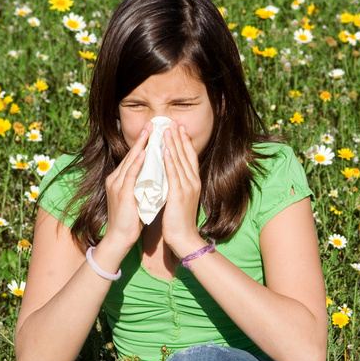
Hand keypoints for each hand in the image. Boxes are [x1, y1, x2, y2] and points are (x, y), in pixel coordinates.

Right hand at [103, 123, 152, 248]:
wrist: (120, 238)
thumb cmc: (132, 220)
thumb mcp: (138, 196)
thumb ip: (144, 183)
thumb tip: (157, 174)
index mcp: (120, 179)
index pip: (134, 157)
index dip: (144, 143)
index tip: (155, 130)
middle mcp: (116, 178)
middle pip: (132, 154)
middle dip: (143, 138)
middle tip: (154, 123)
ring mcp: (117, 185)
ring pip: (131, 160)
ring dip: (141, 145)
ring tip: (151, 131)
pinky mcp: (121, 193)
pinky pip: (130, 174)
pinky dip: (137, 163)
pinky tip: (145, 153)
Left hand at [161, 122, 205, 256]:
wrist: (183, 238)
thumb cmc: (179, 221)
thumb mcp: (181, 198)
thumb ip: (177, 184)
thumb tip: (170, 174)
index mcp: (194, 182)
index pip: (190, 157)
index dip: (185, 142)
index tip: (180, 128)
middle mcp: (193, 182)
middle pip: (187, 155)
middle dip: (179, 137)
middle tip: (173, 122)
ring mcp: (187, 187)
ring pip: (180, 161)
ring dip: (174, 144)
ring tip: (168, 130)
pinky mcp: (179, 194)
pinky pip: (174, 174)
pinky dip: (170, 161)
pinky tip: (166, 150)